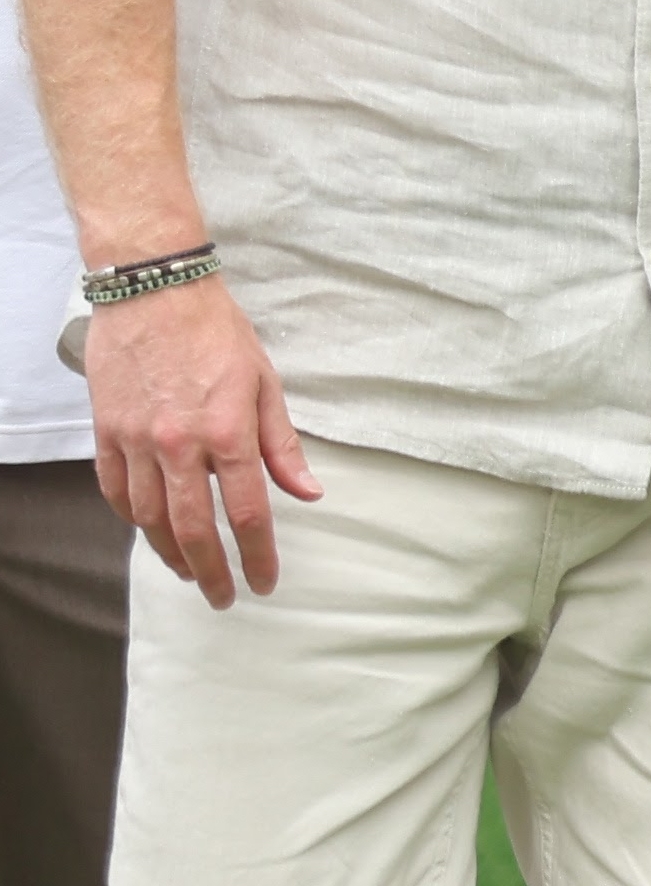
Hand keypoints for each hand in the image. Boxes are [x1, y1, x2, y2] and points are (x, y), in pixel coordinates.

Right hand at [85, 274, 320, 607]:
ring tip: (191, 570)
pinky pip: (115, 492)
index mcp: (227, 430)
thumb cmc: (217, 330)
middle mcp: (179, 444)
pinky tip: (149, 529)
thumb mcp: (264, 381)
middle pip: (194, 529)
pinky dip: (132, 518)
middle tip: (224, 596)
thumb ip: (281, 444)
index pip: (248, 511)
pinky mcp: (107, 433)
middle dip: (212, 572)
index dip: (257, 554)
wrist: (156, 289)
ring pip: (150, 519)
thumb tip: (308, 491)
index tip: (264, 582)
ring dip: (171, 553)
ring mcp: (137, 441)